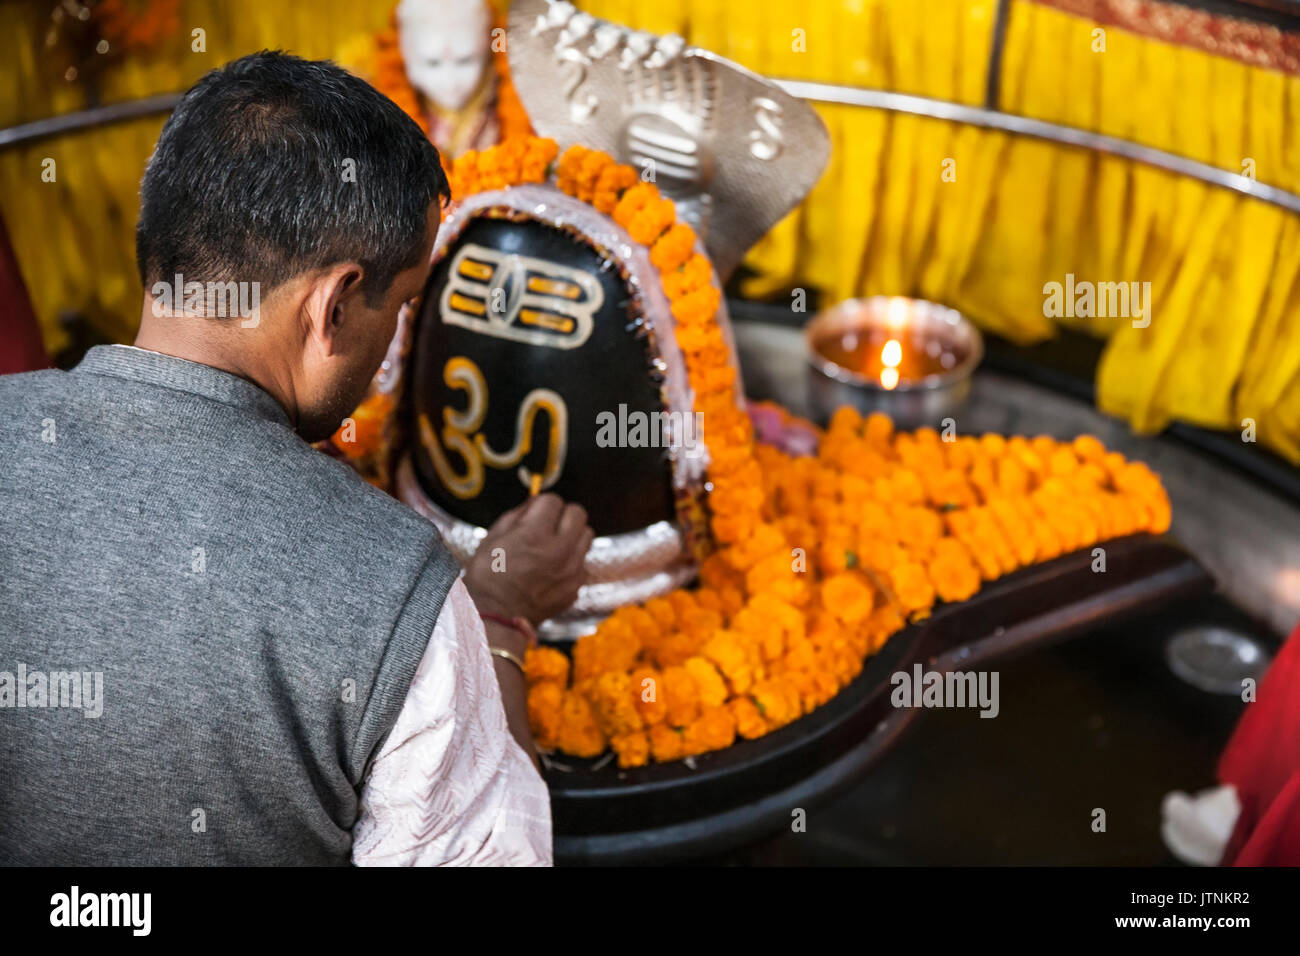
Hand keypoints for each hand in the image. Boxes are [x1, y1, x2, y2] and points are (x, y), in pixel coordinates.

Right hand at [462, 493, 593, 625]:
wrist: (496, 618)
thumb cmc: (488, 578)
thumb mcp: (493, 538)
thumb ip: (517, 515)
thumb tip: (534, 502)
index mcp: (534, 534)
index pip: (553, 500)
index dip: (541, 505)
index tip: (535, 513)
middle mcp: (559, 550)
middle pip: (578, 513)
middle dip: (563, 515)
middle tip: (549, 525)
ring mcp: (571, 570)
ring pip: (586, 536)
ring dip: (571, 536)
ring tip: (553, 546)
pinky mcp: (576, 586)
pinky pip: (582, 562)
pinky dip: (572, 561)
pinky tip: (553, 569)